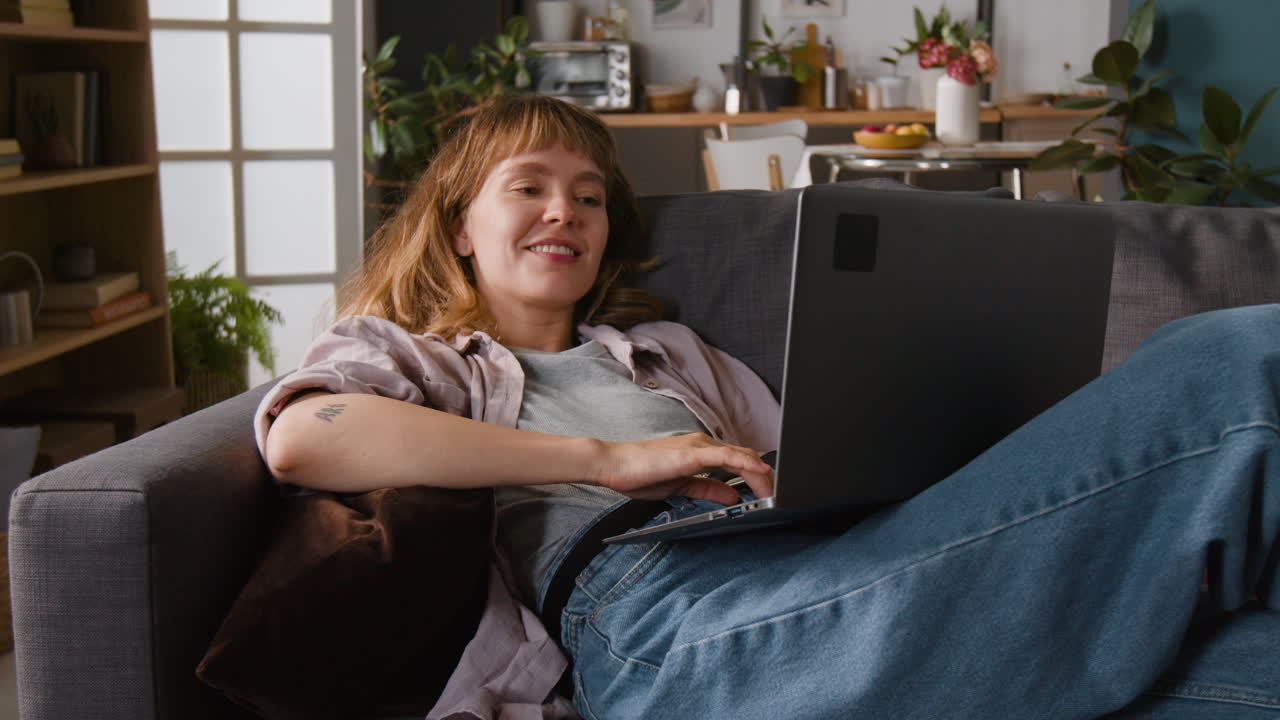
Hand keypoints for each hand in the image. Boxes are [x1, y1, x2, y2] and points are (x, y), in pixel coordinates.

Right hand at [594, 433, 773, 505]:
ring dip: (760, 473)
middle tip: (777, 495)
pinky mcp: (691, 453)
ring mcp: (697, 446)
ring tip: (773, 490)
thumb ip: (708, 490)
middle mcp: (702, 444)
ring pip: (740, 455)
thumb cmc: (640, 473)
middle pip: (744, 456)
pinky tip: (759, 471)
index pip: (737, 461)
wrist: (614, 464)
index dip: (757, 475)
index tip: (769, 492)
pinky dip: (745, 463)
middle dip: (765, 476)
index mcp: (700, 452)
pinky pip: (725, 456)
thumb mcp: (681, 487)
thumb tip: (732, 495)